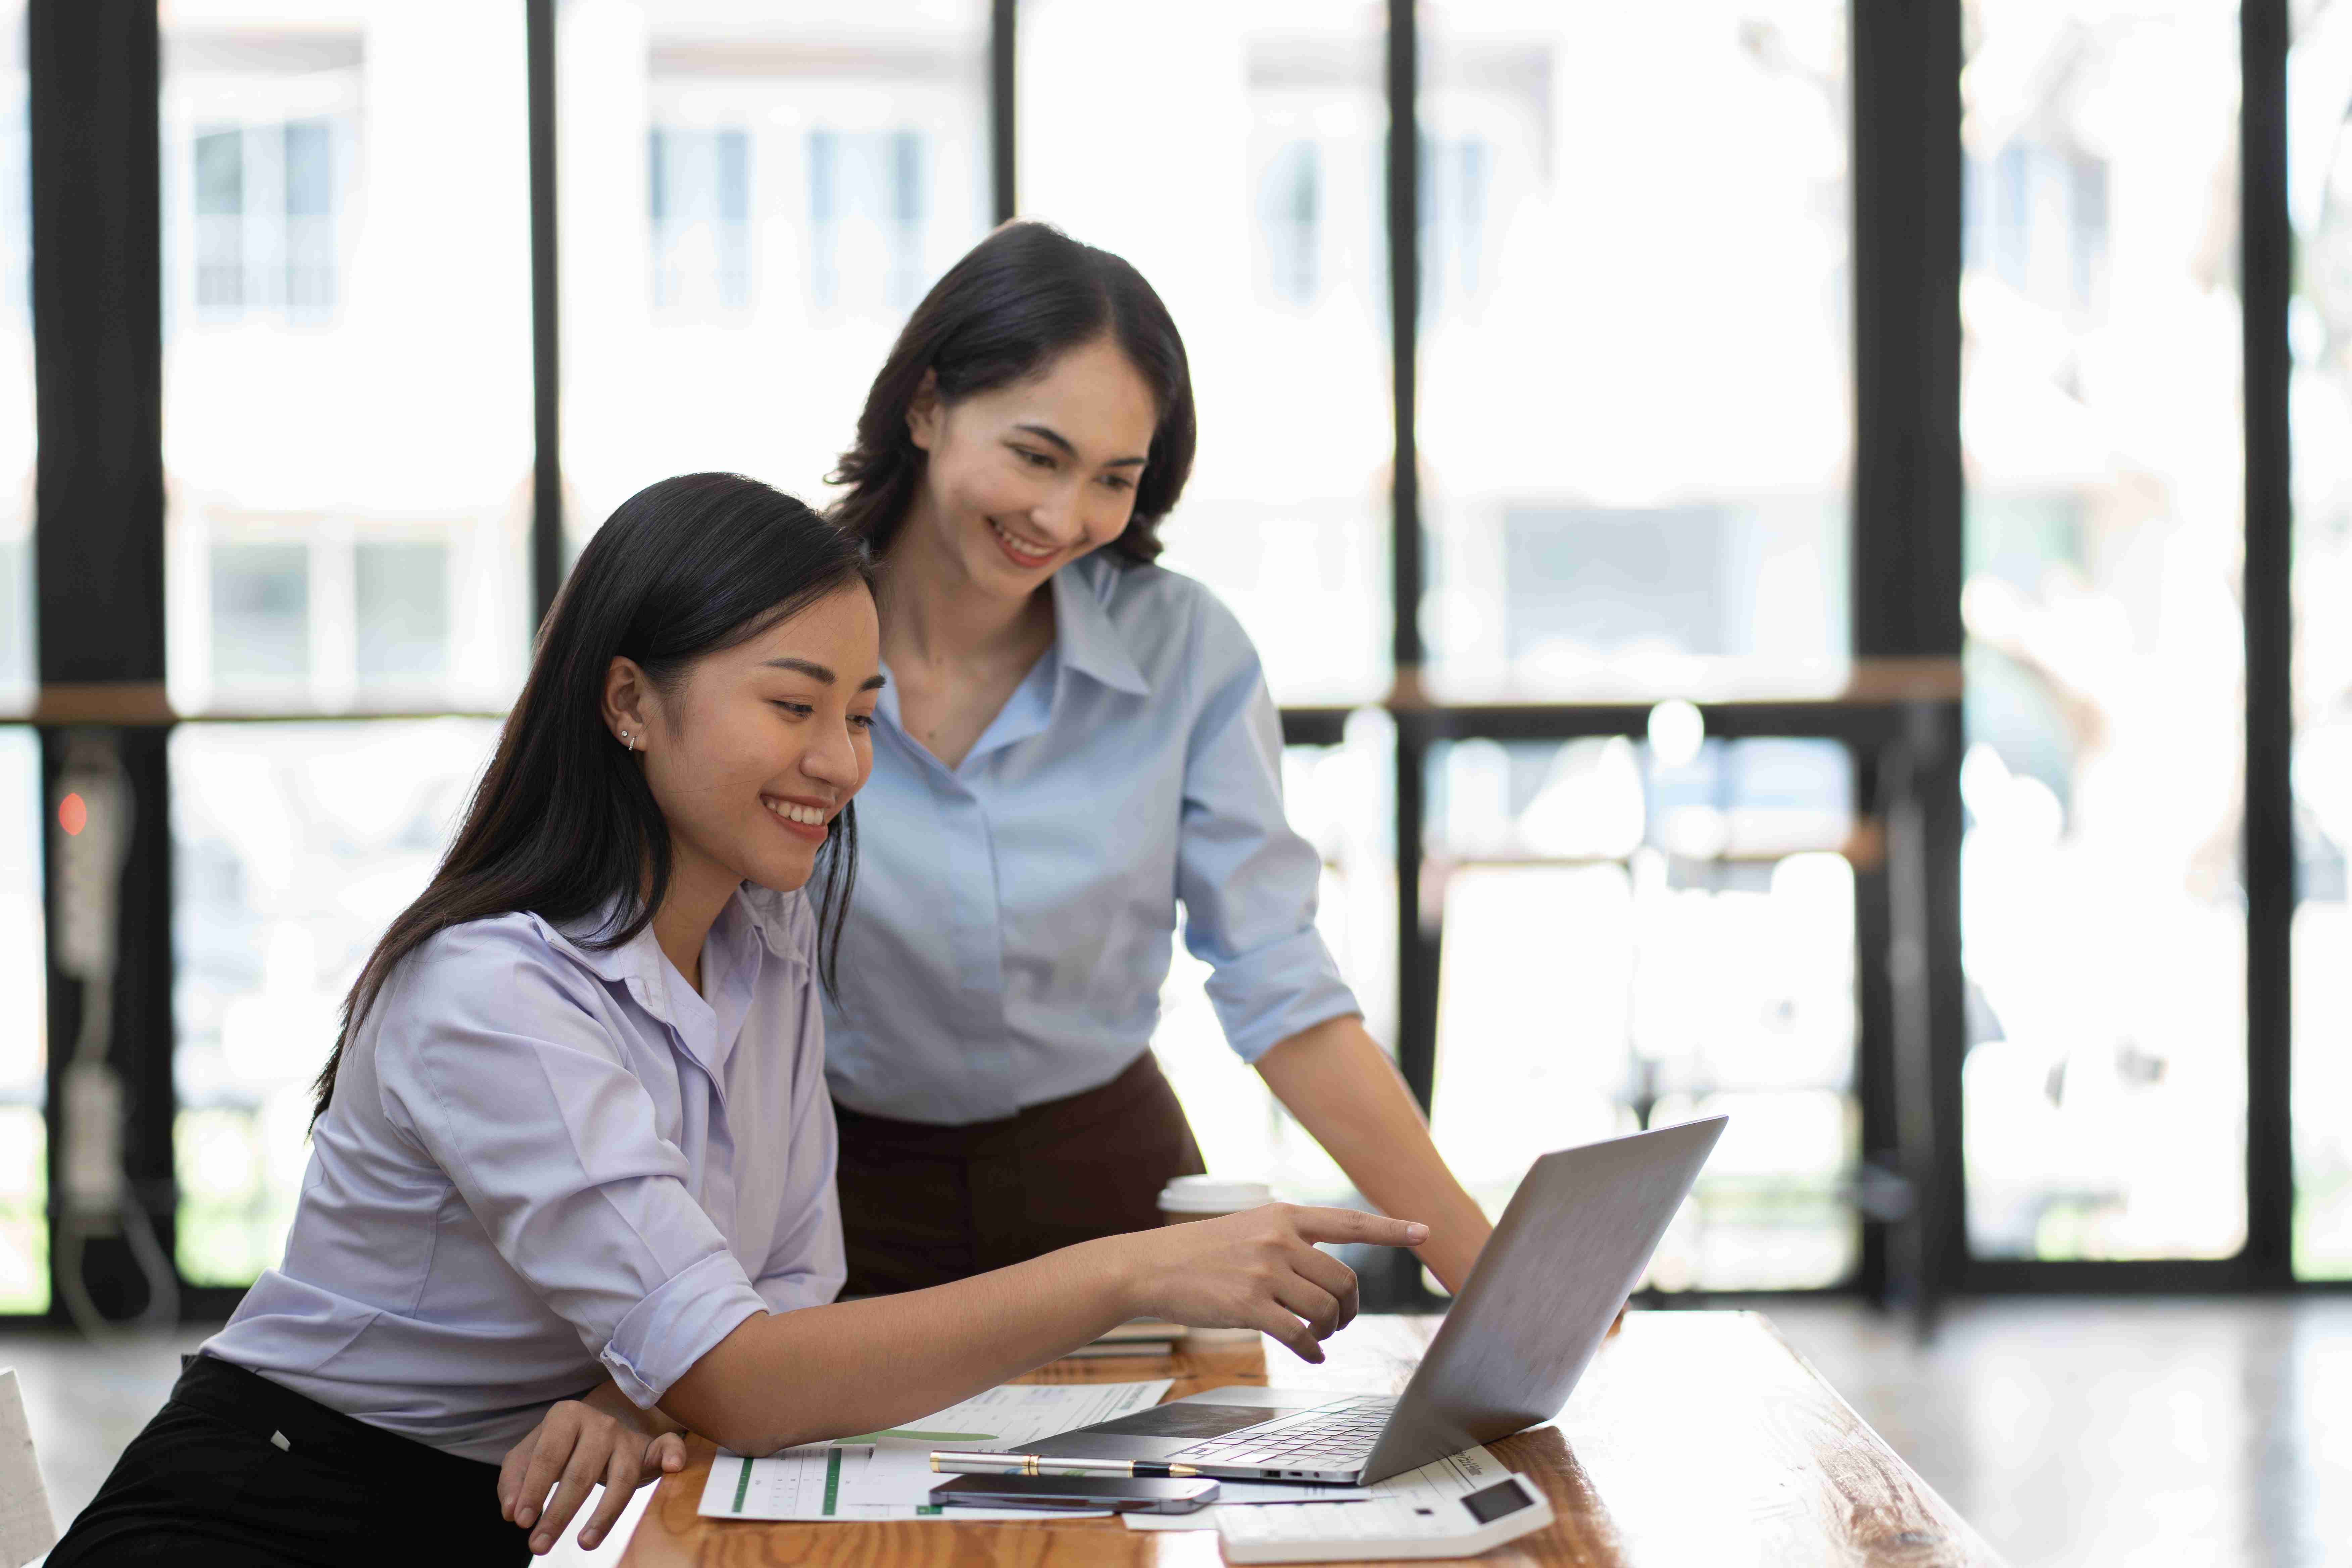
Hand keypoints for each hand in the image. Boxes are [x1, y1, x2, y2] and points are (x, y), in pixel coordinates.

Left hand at [498, 1396, 687, 1554]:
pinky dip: (673, 1454)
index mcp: (565, 1417)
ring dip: (603, 1515)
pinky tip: (673, 1467)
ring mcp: (627, 1436)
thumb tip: (510, 1512)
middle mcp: (599, 1422)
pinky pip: (666, 1447)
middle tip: (539, 1545)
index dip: (533, 1491)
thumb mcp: (529, 1454)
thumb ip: (514, 1479)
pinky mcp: (650, 1448)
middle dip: (558, 1514)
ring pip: (620, 1478)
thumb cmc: (559, 1446)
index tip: (520, 1522)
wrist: (600, 1424)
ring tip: (584, 1544)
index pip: (547, 1457)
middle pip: (580, 1473)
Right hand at [1106, 1205, 1427, 1363]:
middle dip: (1350, 1307)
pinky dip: (1312, 1349)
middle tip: (1339, 1320)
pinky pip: (1299, 1334)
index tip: (1424, 1231)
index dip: (1391, 1229)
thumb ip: (1288, 1240)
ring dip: (1329, 1329)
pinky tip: (1311, 1352)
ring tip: (1317, 1334)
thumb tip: (1326, 1274)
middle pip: (1344, 1279)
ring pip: (1326, 1308)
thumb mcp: (1249, 1228)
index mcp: (1284, 1217)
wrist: (1151, 1267)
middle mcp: (1279, 1239)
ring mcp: (1264, 1272)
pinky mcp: (1249, 1305)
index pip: (1349, 1221)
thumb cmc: (1201, 1252)